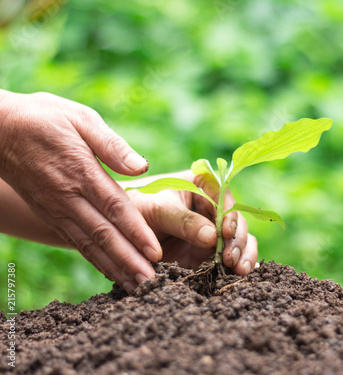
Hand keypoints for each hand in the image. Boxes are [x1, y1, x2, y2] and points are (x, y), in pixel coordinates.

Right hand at [0, 90, 161, 291]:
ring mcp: (57, 210)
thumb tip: (142, 167)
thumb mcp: (81, 119)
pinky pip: (76, 242)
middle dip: (129, 261)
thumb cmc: (44, 119)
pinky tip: (112, 273)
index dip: (136, 231)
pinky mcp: (50, 215)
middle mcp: (68, 197)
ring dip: (115, 267)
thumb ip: (112, 145)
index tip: (155, 252)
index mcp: (81, 171)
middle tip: (152, 284)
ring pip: (90, 244)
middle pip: (104, 234)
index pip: (115, 207)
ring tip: (137, 287)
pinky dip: (96, 260)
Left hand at [123, 170, 258, 279]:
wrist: (116, 232)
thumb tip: (214, 237)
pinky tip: (241, 277)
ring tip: (239, 271)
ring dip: (243, 254)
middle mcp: (211, 208)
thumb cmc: (134, 208)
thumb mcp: (157, 210)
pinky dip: (238, 268)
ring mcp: (211, 232)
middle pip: (236, 221)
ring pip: (238, 241)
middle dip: (238, 240)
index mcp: (201, 186)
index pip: (224, 196)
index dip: (229, 214)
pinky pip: (229, 260)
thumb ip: (184, 221)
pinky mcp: (207, 254)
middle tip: (230, 259)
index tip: (225, 233)